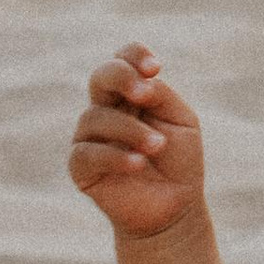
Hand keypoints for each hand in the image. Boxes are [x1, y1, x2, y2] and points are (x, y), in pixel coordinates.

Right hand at [70, 43, 206, 239]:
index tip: (155, 68)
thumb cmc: (179, 161)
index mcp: (131, 94)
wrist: (174, 207)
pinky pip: (87, 153)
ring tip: (157, 147)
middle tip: (145, 95)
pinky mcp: (81, 168)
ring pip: (96, 117)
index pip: (123, 60)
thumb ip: (161, 96)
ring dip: (130, 130)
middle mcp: (106, 109)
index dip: (134, 56)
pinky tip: (138, 163)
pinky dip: (114, 156)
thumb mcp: (181, 122)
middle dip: (121, 78)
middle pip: (100, 77)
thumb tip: (139, 85)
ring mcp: (91, 137)